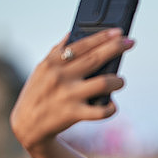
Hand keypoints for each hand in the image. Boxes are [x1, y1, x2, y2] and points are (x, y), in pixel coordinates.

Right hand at [10, 28, 133, 151]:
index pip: (82, 45)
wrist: (27, 126)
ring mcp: (68, 96)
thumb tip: (71, 33)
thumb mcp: (41, 70)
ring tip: (120, 81)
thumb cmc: (38, 93)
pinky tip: (112, 105)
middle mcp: (61, 77)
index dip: (102, 36)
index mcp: (53, 63)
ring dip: (118, 81)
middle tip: (130, 43)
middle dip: (116, 48)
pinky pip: (101, 111)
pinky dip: (111, 108)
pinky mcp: (74, 114)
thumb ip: (56, 52)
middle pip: (95, 58)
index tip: (118, 31)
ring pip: (104, 83)